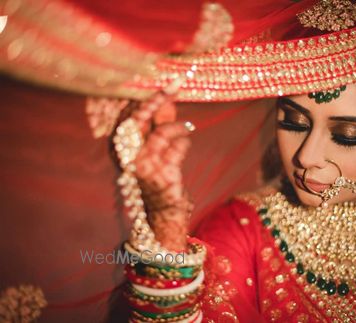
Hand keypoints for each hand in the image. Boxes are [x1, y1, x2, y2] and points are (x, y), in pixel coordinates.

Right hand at [132, 93, 193, 250]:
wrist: (164, 211)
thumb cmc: (159, 175)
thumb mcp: (154, 148)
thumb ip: (158, 124)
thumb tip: (166, 99)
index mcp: (119, 148)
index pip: (127, 116)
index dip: (142, 97)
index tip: (160, 81)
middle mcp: (126, 157)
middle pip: (138, 120)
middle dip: (158, 99)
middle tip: (175, 84)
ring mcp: (143, 167)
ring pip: (162, 132)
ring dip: (178, 126)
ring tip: (187, 126)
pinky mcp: (161, 174)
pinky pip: (177, 147)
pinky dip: (185, 140)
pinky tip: (186, 140)